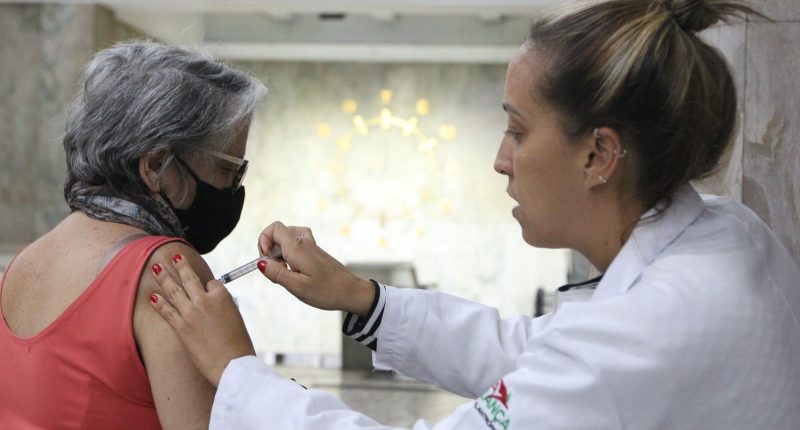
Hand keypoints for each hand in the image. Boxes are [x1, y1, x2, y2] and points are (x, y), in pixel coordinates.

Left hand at [149, 254, 255, 386]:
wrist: (231, 364)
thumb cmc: (239, 344)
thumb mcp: (236, 318)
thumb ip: (224, 306)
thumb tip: (214, 301)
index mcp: (222, 296)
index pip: (212, 283)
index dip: (210, 286)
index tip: (209, 289)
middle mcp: (204, 300)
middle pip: (189, 278)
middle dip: (181, 265)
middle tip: (174, 257)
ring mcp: (190, 313)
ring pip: (174, 289)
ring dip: (164, 277)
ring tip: (156, 267)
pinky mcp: (180, 327)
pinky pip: (166, 310)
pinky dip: (158, 302)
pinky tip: (151, 295)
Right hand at [257, 221, 374, 316]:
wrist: (351, 291)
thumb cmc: (327, 291)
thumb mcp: (297, 287)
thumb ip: (277, 273)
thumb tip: (260, 262)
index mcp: (298, 248)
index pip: (274, 228)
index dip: (263, 240)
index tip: (265, 259)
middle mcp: (304, 242)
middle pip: (278, 234)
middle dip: (269, 251)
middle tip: (276, 271)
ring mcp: (310, 246)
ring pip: (286, 241)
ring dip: (279, 254)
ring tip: (285, 273)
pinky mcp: (314, 252)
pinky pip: (295, 246)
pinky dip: (289, 255)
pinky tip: (293, 270)